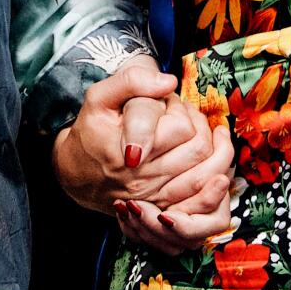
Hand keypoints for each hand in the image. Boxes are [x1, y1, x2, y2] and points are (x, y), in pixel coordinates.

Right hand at [53, 56, 235, 254]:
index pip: (181, 129)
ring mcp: (154, 197)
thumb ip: (131, 81)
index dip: (182, 110)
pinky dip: (212, 178)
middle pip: (198, 151)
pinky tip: (212, 159)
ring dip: (214, 152)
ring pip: (205, 175)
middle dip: (201, 128)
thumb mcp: (99, 97)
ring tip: (208, 133)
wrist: (76, 173)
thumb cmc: (90, 132)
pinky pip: (199, 197)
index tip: (169, 103)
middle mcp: (143, 179)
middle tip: (189, 116)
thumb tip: (169, 82)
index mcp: (129, 151)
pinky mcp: (161, 207)